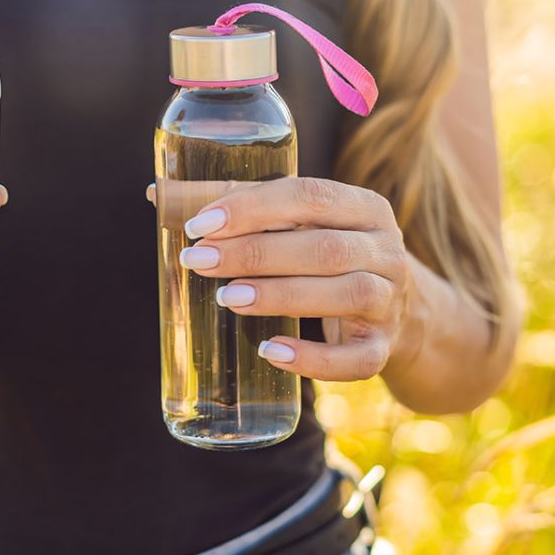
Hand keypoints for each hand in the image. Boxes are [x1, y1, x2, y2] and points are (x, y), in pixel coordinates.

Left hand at [177, 177, 410, 380]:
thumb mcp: (295, 224)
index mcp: (363, 207)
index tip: (201, 224)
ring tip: (226, 298)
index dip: (253, 208)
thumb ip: (233, 204)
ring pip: (344, 295)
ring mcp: (390, 302)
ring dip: (279, 295)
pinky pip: (356, 360)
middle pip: (323, 247)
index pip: (310, 196)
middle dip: (254, 253)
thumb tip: (157, 194)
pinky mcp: (382, 348)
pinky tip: (270, 352)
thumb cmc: (325, 254)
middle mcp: (386, 250)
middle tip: (198, 262)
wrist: (397, 312)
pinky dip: (312, 359)